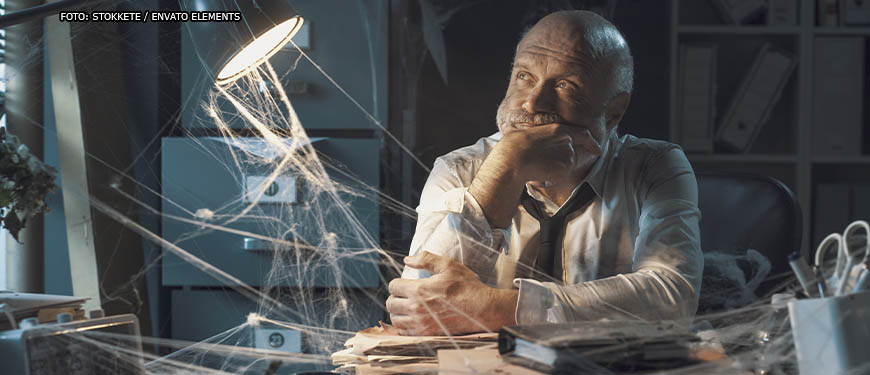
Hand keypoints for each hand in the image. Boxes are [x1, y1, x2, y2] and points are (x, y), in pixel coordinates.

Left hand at [386, 251, 517, 335]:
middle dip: (396, 297)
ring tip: (408, 307)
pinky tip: (413, 319)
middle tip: (405, 295)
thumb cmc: (467, 287)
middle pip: (390, 304)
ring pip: (395, 319)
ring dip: (399, 312)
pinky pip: (404, 332)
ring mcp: (420, 323)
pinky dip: (405, 326)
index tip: (404, 283)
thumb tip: (408, 259)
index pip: (393, 286)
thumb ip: (426, 260)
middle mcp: (416, 308)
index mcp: (419, 289)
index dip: (397, 283)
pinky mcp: (426, 334)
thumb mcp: (448, 266)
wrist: (482, 309)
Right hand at [497, 123, 601, 182]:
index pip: (583, 134)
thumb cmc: (514, 147)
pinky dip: (551, 179)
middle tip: (547, 166)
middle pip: (572, 155)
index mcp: (558, 129)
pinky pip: (560, 177)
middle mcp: (567, 141)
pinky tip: (539, 174)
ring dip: (554, 171)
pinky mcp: (566, 167)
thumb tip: (540, 149)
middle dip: (563, 163)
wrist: (513, 158)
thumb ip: (543, 140)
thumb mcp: (530, 135)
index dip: (592, 143)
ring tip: (536, 167)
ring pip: (565, 168)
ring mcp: (568, 154)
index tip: (597, 149)